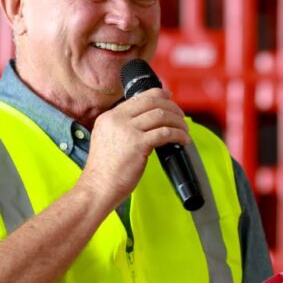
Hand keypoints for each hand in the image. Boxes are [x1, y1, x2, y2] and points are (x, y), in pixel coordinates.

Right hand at [78, 88, 190, 209]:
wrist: (97, 187)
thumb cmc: (104, 171)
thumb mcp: (108, 139)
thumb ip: (123, 128)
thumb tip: (146, 124)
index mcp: (109, 117)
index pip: (139, 98)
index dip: (159, 95)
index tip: (169, 98)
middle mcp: (117, 119)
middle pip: (152, 102)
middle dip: (172, 107)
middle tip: (181, 116)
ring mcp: (127, 130)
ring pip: (161, 115)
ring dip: (177, 122)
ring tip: (184, 130)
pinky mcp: (138, 144)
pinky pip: (165, 133)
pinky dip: (178, 135)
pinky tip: (183, 141)